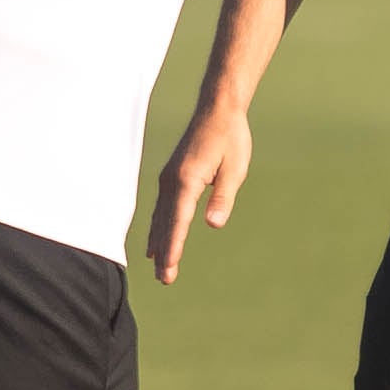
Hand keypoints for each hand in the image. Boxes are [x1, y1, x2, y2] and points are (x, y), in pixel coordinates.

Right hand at [147, 103, 252, 284]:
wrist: (217, 109)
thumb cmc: (230, 138)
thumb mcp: (235, 170)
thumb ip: (223, 198)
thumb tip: (213, 224)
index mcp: (186, 180)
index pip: (178, 222)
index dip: (173, 247)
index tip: (168, 268)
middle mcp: (171, 182)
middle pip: (165, 224)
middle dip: (164, 252)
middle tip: (164, 279)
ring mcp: (167, 179)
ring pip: (160, 218)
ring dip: (158, 242)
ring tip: (157, 266)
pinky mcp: (170, 177)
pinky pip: (160, 208)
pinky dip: (158, 227)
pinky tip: (155, 240)